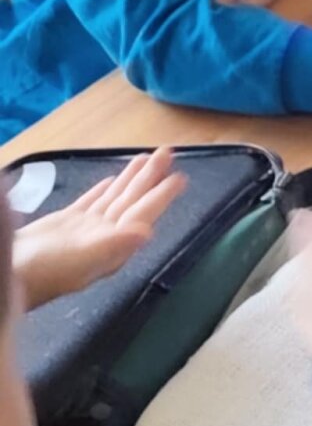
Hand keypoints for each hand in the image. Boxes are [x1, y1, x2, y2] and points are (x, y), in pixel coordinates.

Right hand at [12, 148, 186, 308]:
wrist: (9, 273)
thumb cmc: (44, 272)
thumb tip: (147, 232)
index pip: (142, 213)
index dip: (161, 195)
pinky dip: (103, 190)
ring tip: (147, 158)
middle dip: (151, 177)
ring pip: (115, 198)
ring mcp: (84, 229)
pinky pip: (91, 202)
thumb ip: (114, 245)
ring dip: (131, 179)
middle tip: (169, 152)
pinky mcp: (65, 223)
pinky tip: (112, 180)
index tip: (180, 177)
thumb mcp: (81, 260)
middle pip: (133, 200)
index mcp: (111, 243)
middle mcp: (104, 235)